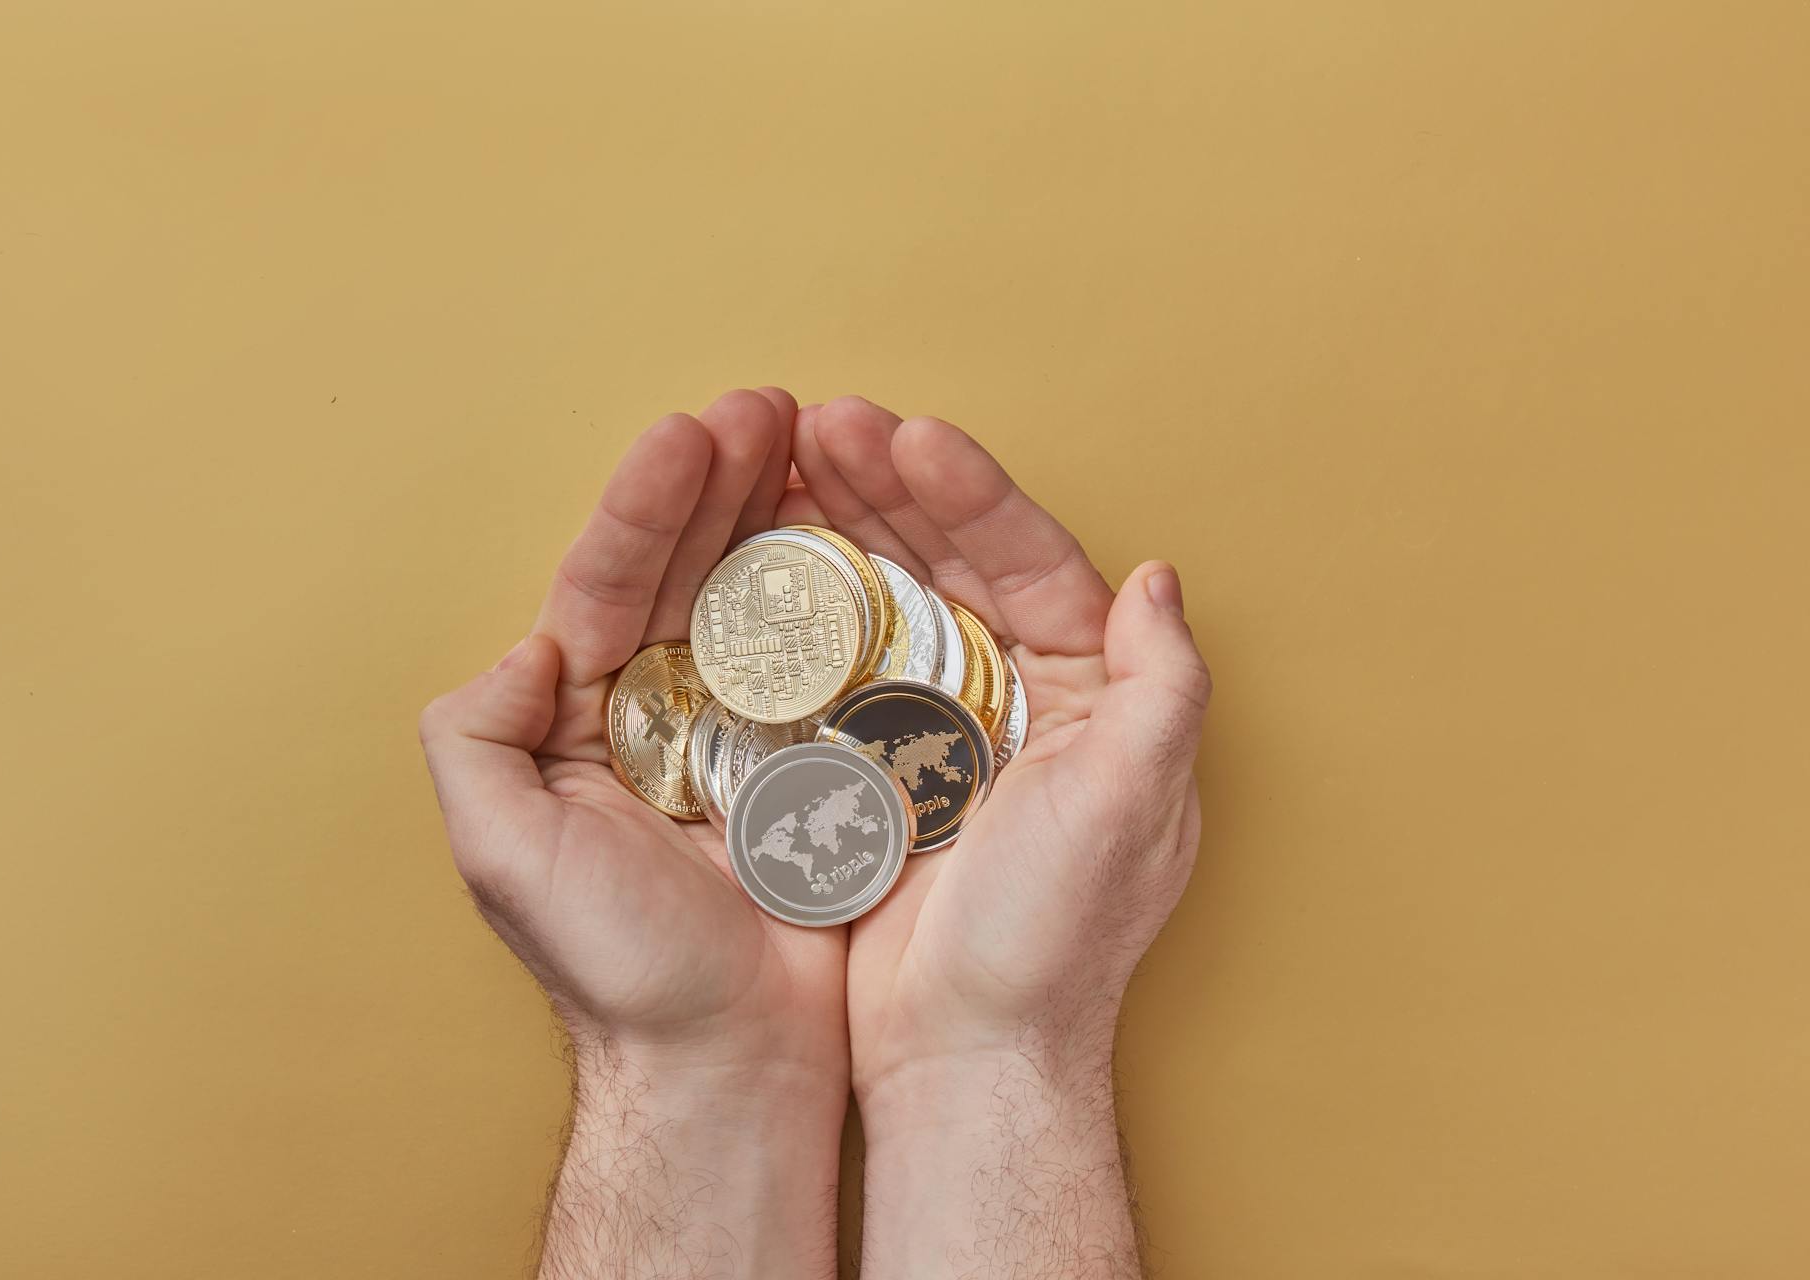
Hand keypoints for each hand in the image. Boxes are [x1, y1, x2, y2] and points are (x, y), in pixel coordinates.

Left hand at [420, 389, 845, 1277]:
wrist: (727, 1060)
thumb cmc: (616, 969)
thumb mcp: (504, 853)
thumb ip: (477, 740)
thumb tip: (524, 645)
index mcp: (582, 719)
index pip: (608, 583)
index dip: (647, 506)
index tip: (692, 434)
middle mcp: (661, 713)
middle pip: (688, 571)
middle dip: (723, 483)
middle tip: (768, 408)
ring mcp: (744, 734)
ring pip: (760, 600)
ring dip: (784, 516)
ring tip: (817, 440)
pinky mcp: (816, 763)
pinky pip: (830, 662)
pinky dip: (845, 596)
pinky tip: (865, 535)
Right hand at [790, 396, 1209, 1276]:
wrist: (966, 1051)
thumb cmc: (1053, 940)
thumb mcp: (1132, 807)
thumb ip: (1162, 688)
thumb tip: (1160, 578)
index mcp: (1093, 692)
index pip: (1034, 562)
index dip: (972, 494)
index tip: (908, 437)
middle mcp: (1026, 696)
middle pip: (957, 562)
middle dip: (893, 487)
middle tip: (823, 426)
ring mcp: (949, 727)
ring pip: (897, 596)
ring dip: (849, 526)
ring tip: (786, 462)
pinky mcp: (881, 763)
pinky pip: (847, 659)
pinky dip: (813, 602)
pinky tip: (769, 555)